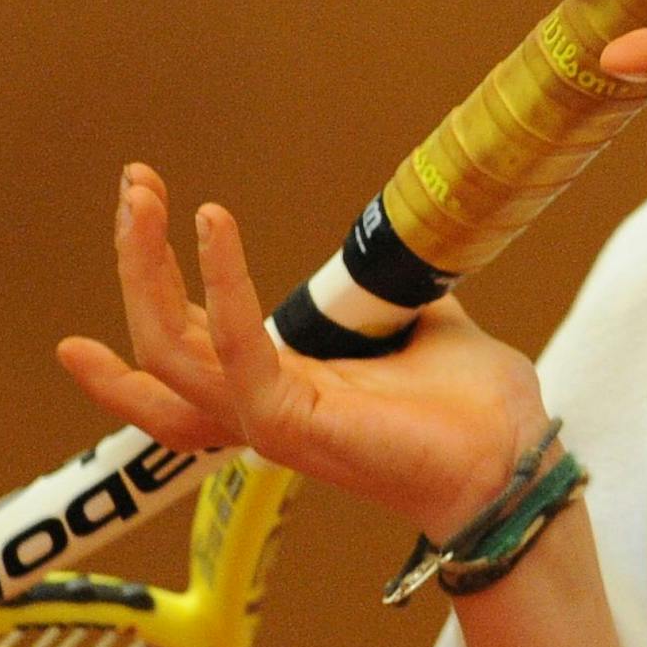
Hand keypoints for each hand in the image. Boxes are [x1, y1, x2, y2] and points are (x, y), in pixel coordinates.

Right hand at [55, 164, 542, 541]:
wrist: (514, 462)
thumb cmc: (474, 411)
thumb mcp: (415, 328)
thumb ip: (381, 298)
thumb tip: (389, 256)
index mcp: (281, 388)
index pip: (186, 339)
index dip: (153, 278)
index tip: (140, 207)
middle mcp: (259, 409)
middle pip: (157, 341)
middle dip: (136, 259)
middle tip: (133, 184)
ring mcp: (268, 422)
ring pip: (166, 350)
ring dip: (144, 267)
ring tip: (141, 197)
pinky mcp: (289, 426)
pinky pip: (234, 350)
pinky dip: (221, 282)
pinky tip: (212, 221)